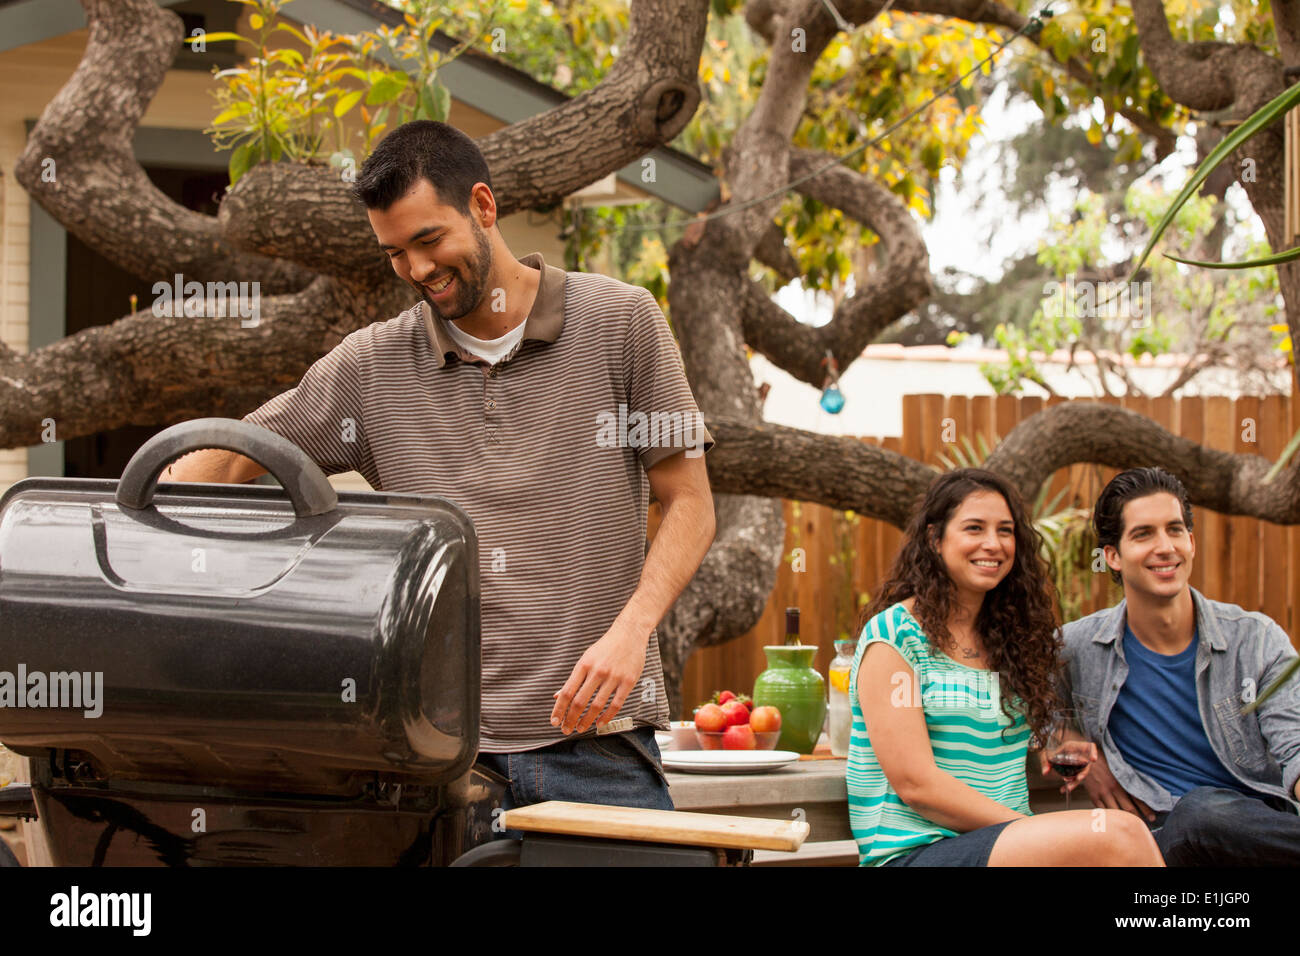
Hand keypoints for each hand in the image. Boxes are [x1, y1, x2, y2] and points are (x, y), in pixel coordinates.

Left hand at [551, 620, 649, 734]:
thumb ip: (573, 679)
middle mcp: (597, 671)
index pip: (567, 692)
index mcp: (584, 665)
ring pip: (597, 705)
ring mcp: (613, 677)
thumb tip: (558, 696)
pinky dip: (606, 717)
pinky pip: (616, 704)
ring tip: (580, 729)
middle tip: (566, 729)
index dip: (559, 709)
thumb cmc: (605, 648)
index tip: (554, 721)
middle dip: (571, 719)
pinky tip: (599, 724)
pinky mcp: (628, 682)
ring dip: (586, 721)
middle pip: (580, 701)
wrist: (629, 634)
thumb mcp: (586, 659)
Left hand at [1039, 739, 1097, 793]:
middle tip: (1078, 779)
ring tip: (1068, 788)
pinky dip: (1070, 784)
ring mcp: (1079, 763)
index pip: (1089, 746)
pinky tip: (1063, 789)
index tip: (1093, 759)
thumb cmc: (1049, 749)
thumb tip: (1045, 772)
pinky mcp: (1076, 770)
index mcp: (1074, 746)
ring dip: (1075, 781)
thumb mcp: (1046, 753)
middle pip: (1085, 765)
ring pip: (1081, 773)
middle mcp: (1079, 755)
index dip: (1093, 752)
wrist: (1048, 750)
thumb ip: (1045, 761)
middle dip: (1083, 773)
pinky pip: (1075, 778)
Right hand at [1079, 746, 1155, 821]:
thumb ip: (1128, 779)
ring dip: (1124, 819)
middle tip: (1144, 825)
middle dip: (1137, 818)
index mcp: (1121, 781)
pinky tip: (1113, 820)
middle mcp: (1113, 789)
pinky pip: (1103, 810)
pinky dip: (1109, 816)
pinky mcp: (1094, 796)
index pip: (1138, 798)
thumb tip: (1141, 790)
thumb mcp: (1118, 768)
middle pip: (1128, 808)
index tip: (1152, 817)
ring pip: (1116, 811)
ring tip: (1130, 826)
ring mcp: (1103, 793)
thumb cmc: (1104, 761)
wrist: (1085, 757)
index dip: (1146, 809)